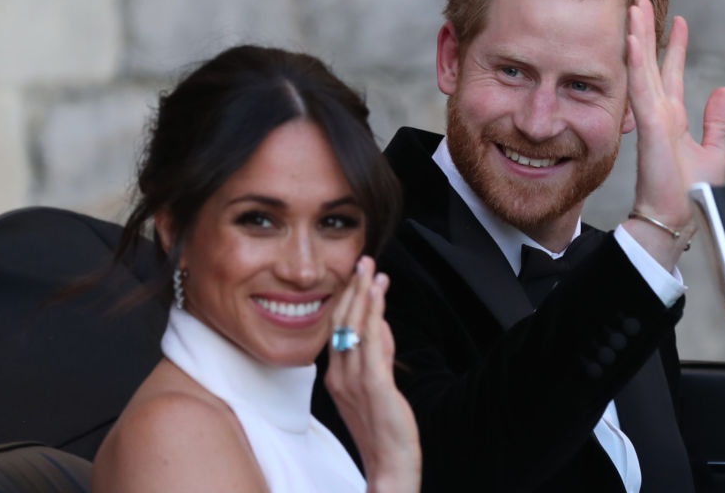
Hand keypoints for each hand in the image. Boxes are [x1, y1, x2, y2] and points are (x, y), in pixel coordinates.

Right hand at [325, 256, 420, 492]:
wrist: (389, 464)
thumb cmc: (383, 428)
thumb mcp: (376, 385)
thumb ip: (377, 354)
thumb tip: (381, 325)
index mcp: (335, 376)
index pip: (337, 329)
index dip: (346, 299)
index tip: (357, 275)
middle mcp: (339, 375)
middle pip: (341, 322)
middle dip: (353, 289)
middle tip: (363, 260)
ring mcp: (353, 380)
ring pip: (354, 327)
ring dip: (364, 294)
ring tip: (372, 268)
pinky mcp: (373, 385)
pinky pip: (371, 342)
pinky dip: (374, 314)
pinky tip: (379, 295)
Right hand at [623, 0, 724, 266]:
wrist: (677, 219)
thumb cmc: (690, 194)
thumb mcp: (712, 150)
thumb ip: (716, 121)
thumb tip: (723, 92)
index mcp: (672, 119)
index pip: (671, 74)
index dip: (674, 46)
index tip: (678, 21)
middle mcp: (659, 114)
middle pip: (651, 63)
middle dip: (647, 31)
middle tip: (642, 0)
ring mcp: (652, 118)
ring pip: (642, 68)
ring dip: (637, 37)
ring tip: (634, 7)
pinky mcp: (650, 127)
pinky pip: (641, 88)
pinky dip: (636, 63)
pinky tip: (632, 40)